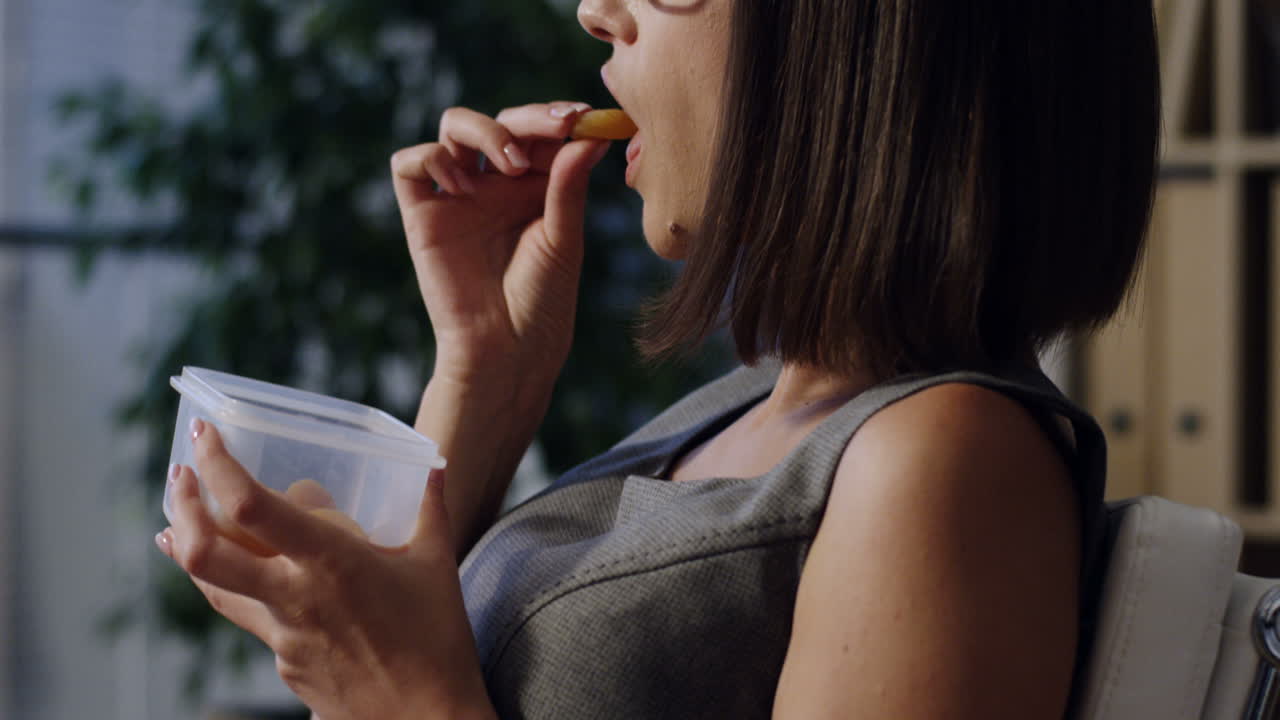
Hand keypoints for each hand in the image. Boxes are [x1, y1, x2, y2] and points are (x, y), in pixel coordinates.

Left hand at [155, 419, 495, 719]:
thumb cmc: (439, 641)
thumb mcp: (437, 564)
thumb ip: (430, 508)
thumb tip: (431, 467)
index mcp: (331, 563)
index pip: (251, 508)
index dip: (217, 467)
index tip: (205, 437)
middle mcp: (294, 597)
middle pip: (203, 553)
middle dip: (181, 506)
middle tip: (180, 475)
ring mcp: (282, 636)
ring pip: (214, 588)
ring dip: (190, 548)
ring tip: (179, 523)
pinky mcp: (283, 664)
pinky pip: (251, 618)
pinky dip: (237, 589)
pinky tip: (247, 580)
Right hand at [391, 102, 611, 386]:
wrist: (507, 348)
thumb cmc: (543, 300)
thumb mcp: (563, 237)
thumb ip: (569, 185)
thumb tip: (591, 136)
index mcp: (535, 187)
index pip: (541, 132)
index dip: (558, 116)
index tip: (582, 115)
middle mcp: (495, 185)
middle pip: (501, 121)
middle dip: (529, 118)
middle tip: (557, 128)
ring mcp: (458, 196)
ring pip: (455, 127)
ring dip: (484, 130)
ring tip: (510, 165)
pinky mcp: (422, 214)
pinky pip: (410, 164)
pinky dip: (431, 158)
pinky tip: (462, 184)